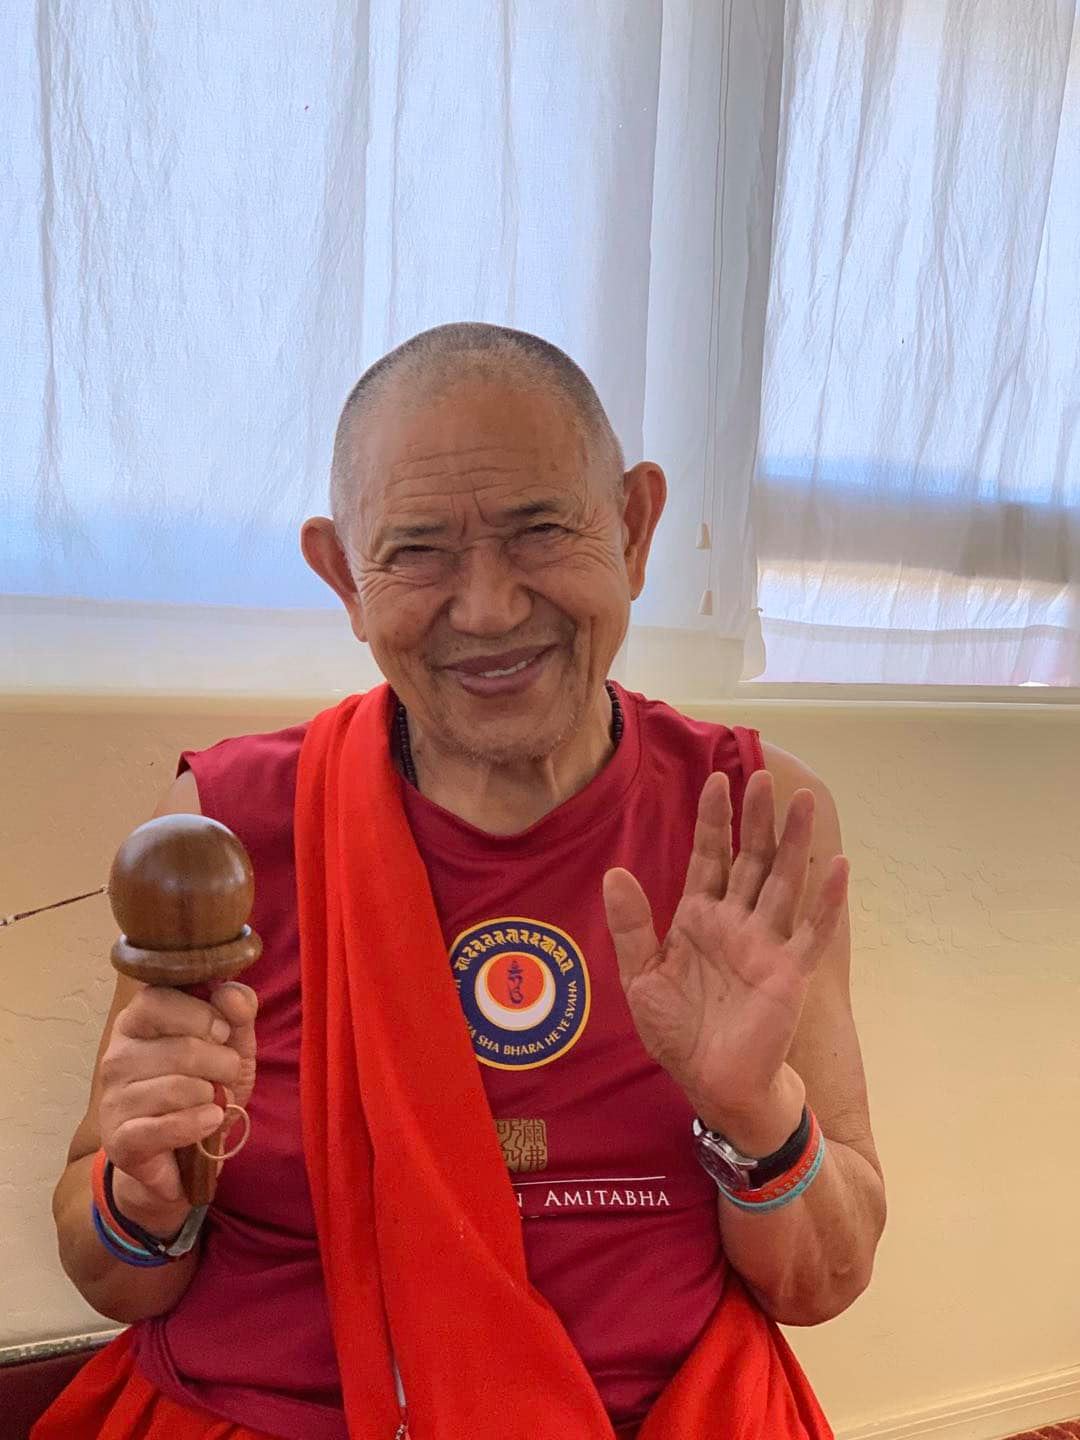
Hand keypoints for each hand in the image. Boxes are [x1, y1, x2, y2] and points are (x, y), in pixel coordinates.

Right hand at [97, 983, 257, 1234]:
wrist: (185, 1152)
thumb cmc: (205, 1084)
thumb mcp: (231, 1043)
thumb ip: (237, 1010)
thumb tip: (229, 992)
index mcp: (137, 1022)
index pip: (157, 1000)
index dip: (200, 1014)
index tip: (223, 1032)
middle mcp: (117, 1056)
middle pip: (180, 1049)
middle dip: (222, 1064)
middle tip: (226, 1076)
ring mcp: (114, 1099)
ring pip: (178, 1089)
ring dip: (212, 1096)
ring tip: (215, 1100)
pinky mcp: (120, 1140)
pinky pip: (167, 1128)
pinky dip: (199, 1124)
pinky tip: (209, 1121)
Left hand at [602, 769, 847, 1154]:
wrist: (712, 1083)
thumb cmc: (677, 1032)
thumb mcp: (641, 977)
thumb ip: (631, 926)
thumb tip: (614, 872)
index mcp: (698, 918)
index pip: (709, 856)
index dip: (715, 819)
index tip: (717, 779)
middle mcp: (736, 922)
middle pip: (751, 858)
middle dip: (757, 818)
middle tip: (764, 774)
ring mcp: (766, 944)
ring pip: (783, 882)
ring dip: (794, 843)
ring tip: (802, 802)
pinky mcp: (790, 972)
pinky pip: (812, 930)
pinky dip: (826, 900)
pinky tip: (838, 866)